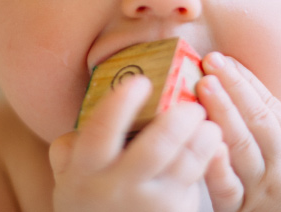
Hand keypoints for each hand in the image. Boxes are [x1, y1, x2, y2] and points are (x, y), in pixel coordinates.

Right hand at [49, 75, 223, 211]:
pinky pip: (196, 183)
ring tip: (210, 123)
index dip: (122, 104)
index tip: (140, 82)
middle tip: (191, 104)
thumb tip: (89, 108)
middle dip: (178, 120)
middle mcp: (117, 188)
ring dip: (203, 140)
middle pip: (155, 149)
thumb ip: (71, 145)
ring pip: (185, 166)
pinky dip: (208, 160)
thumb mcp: (68, 176)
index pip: (101, 131)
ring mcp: (149, 205)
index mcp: (86, 170)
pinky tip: (212, 145)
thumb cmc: (88, 201)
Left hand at [197, 52, 280, 211]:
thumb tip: (245, 99)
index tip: (225, 58)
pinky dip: (220, 167)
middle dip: (234, 87)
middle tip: (212, 59)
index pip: (271, 108)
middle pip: (258, 119)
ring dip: (223, 112)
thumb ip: (277, 135)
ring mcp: (264, 189)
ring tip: (204, 84)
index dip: (246, 81)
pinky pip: (230, 189)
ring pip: (244, 145)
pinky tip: (209, 145)